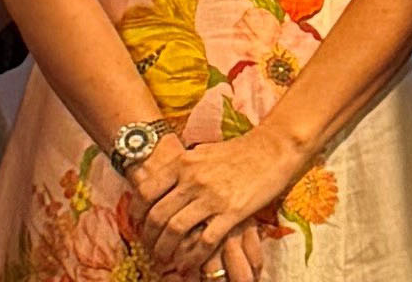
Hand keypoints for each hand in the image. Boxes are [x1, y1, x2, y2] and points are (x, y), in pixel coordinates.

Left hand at [144, 128, 311, 266]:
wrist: (274, 148)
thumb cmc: (241, 149)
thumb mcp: (204, 151)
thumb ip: (185, 165)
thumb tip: (169, 175)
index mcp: (183, 163)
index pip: (147, 192)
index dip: (137, 212)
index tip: (137, 223)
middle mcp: (193, 179)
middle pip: (158, 215)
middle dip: (150, 237)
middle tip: (150, 247)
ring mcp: (212, 196)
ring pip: (176, 229)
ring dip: (166, 249)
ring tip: (165, 258)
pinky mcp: (232, 212)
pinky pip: (205, 240)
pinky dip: (193, 255)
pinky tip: (189, 263)